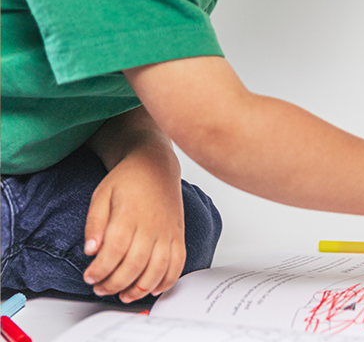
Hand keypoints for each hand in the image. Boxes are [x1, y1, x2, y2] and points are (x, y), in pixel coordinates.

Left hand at [83, 151, 185, 302]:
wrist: (156, 164)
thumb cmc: (128, 179)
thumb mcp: (101, 195)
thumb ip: (94, 223)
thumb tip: (90, 250)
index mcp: (129, 214)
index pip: (113, 251)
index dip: (100, 270)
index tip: (89, 276)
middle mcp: (151, 225)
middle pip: (134, 264)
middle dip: (114, 283)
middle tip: (101, 288)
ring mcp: (167, 230)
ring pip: (157, 268)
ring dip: (140, 288)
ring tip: (124, 294)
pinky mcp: (178, 234)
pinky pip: (178, 262)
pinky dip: (168, 280)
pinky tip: (154, 287)